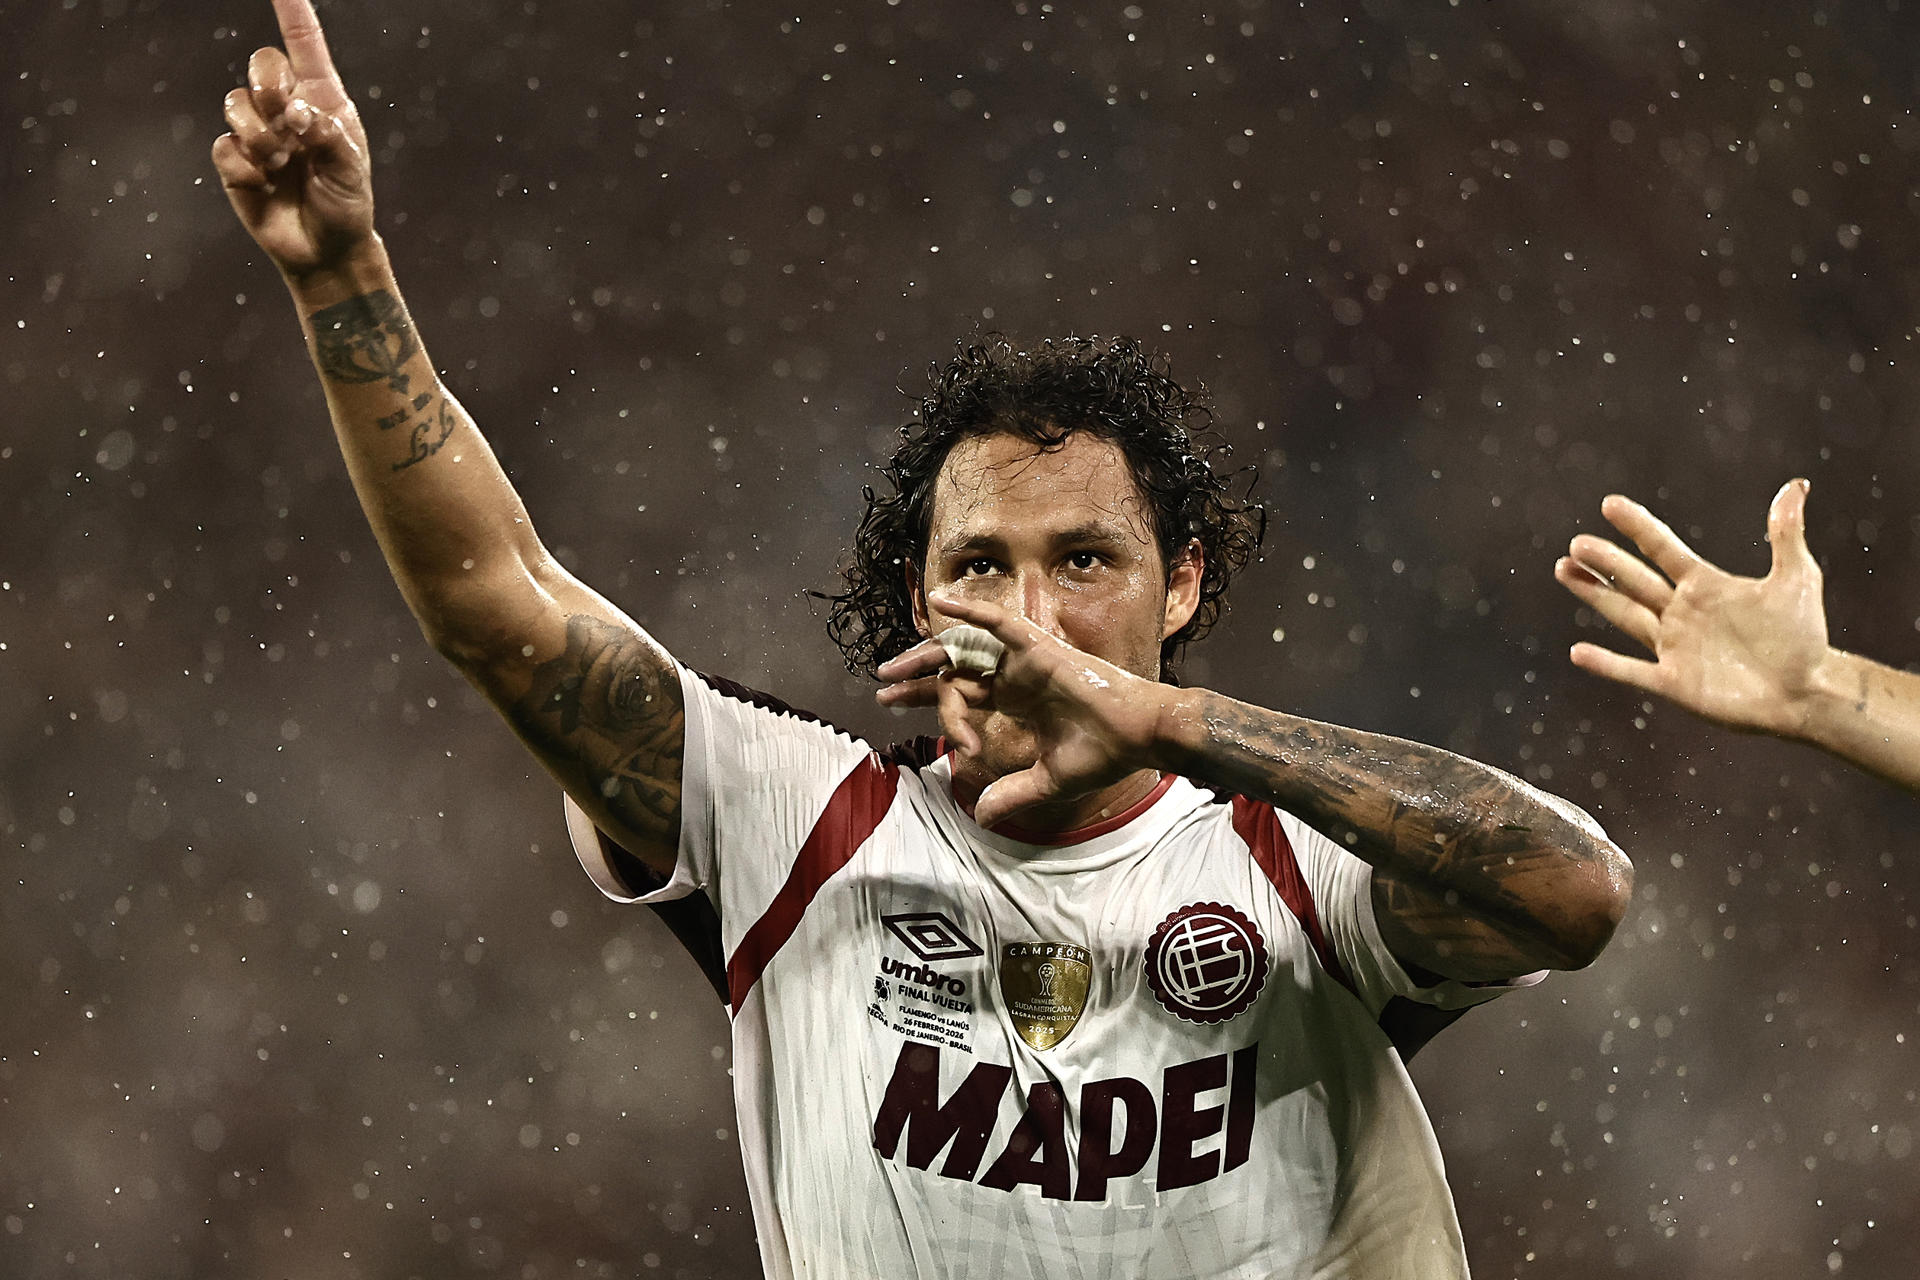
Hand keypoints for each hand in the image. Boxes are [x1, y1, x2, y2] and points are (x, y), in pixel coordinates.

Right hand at [211, 0, 372, 277]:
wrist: (325, 249)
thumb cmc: (346, 204)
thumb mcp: (351, 170)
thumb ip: (327, 136)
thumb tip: (294, 113)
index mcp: (322, 102)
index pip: (305, 47)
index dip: (293, 13)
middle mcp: (287, 110)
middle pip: (261, 65)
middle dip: (269, 87)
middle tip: (288, 123)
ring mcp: (258, 134)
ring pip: (235, 103)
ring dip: (259, 135)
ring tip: (281, 165)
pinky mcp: (236, 162)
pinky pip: (224, 146)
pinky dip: (245, 166)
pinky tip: (264, 185)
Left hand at [874, 595, 1166, 828]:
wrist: (1141, 736)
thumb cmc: (1104, 754)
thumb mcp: (1048, 781)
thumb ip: (1014, 795)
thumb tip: (981, 818)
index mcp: (1019, 700)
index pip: (965, 692)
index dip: (929, 701)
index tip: (896, 711)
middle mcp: (1018, 676)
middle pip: (957, 667)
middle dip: (917, 677)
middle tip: (882, 686)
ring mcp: (1027, 660)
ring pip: (968, 649)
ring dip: (928, 653)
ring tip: (892, 668)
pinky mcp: (1040, 649)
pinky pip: (1001, 623)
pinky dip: (971, 612)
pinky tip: (940, 604)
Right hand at [1554, 480, 1832, 735]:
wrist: (1807, 692)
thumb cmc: (1804, 637)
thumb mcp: (1797, 578)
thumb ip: (1786, 534)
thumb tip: (1796, 486)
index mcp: (1705, 586)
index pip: (1662, 548)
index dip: (1637, 526)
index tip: (1610, 504)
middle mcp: (1682, 613)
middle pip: (1634, 580)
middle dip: (1605, 562)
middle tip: (1576, 544)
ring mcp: (1674, 647)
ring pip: (1624, 615)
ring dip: (1595, 595)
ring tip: (1565, 571)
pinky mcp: (1673, 682)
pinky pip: (1631, 671)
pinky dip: (1605, 664)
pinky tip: (1578, 652)